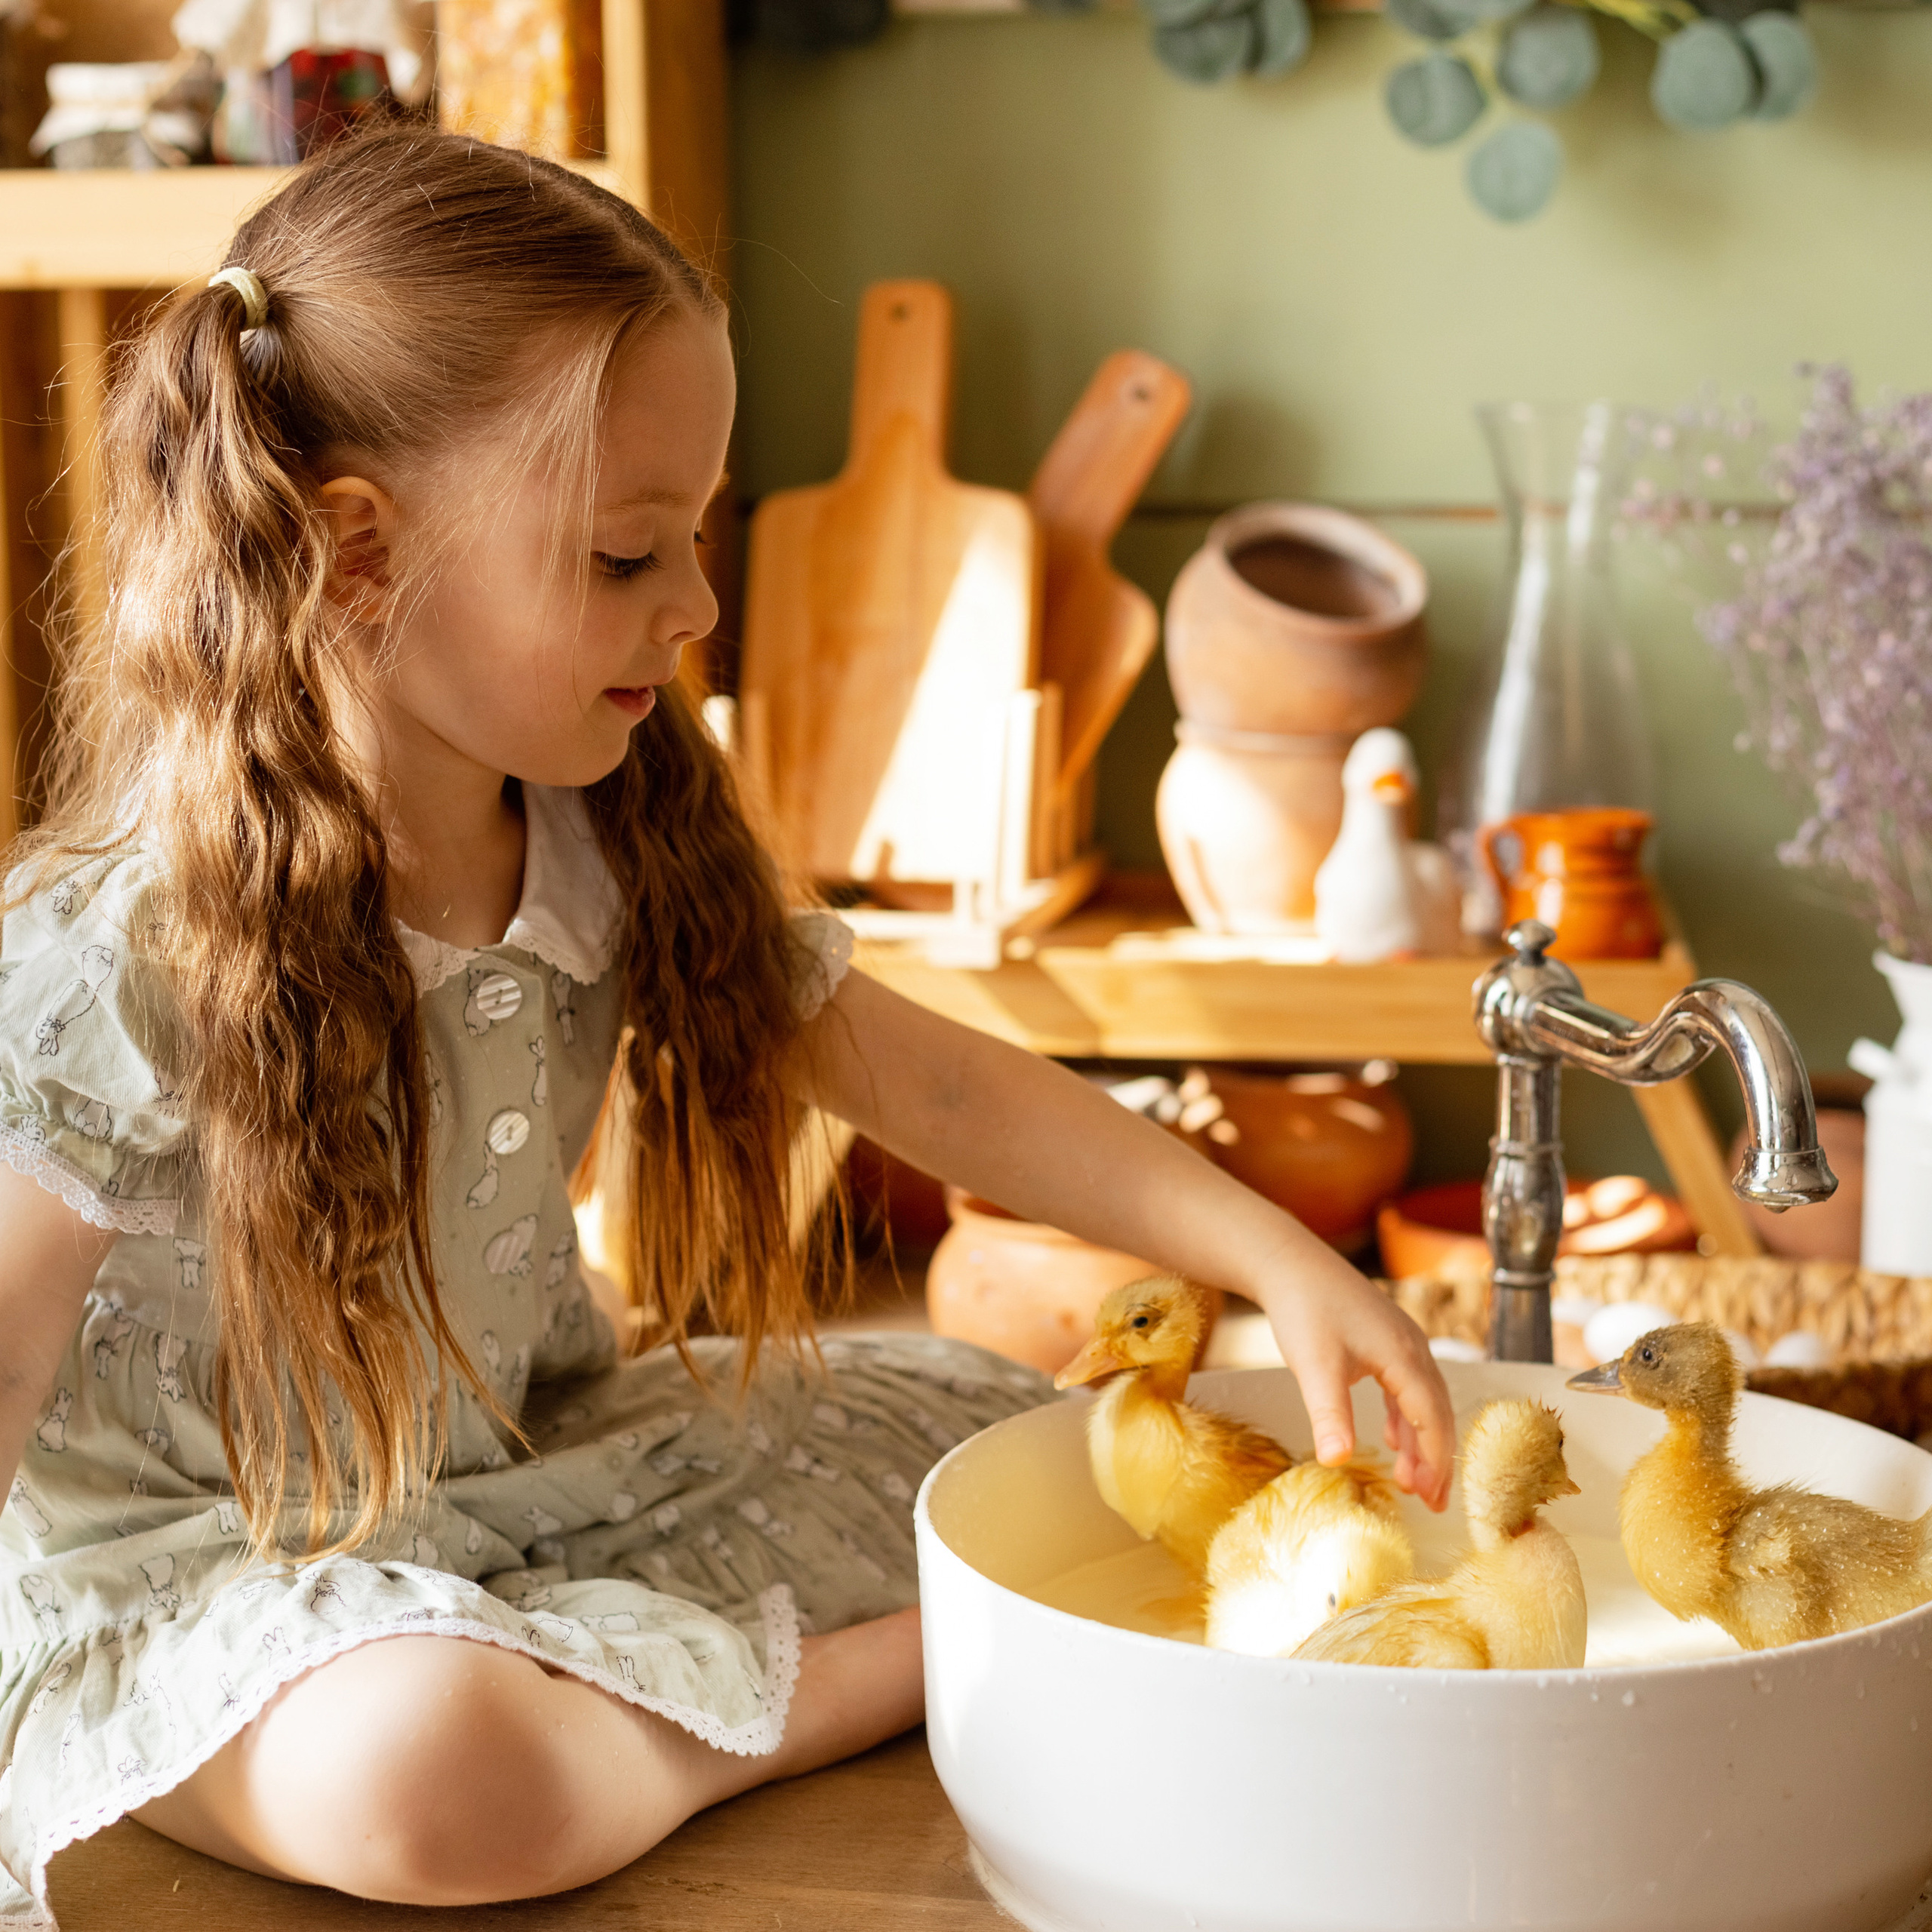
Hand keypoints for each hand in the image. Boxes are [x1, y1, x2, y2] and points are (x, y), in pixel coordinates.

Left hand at [1253, 1255, 1454, 1511]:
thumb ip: (1330, 1415)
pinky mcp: (1383, 1338)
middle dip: (1436, 1459)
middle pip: (1437, 1411)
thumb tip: (1337, 1463)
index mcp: (1404, 1356)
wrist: (1287, 1261)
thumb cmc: (1303, 1309)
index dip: (1435, 1461)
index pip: (1432, 1418)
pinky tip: (1394, 1439)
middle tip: (1432, 1502)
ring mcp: (1400, 1340)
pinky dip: (1405, 1417)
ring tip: (1412, 1481)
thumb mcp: (1314, 1368)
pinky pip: (1406, 1386)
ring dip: (1420, 1440)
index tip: (1432, 1499)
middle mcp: (1412, 1347)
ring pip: (1423, 1399)